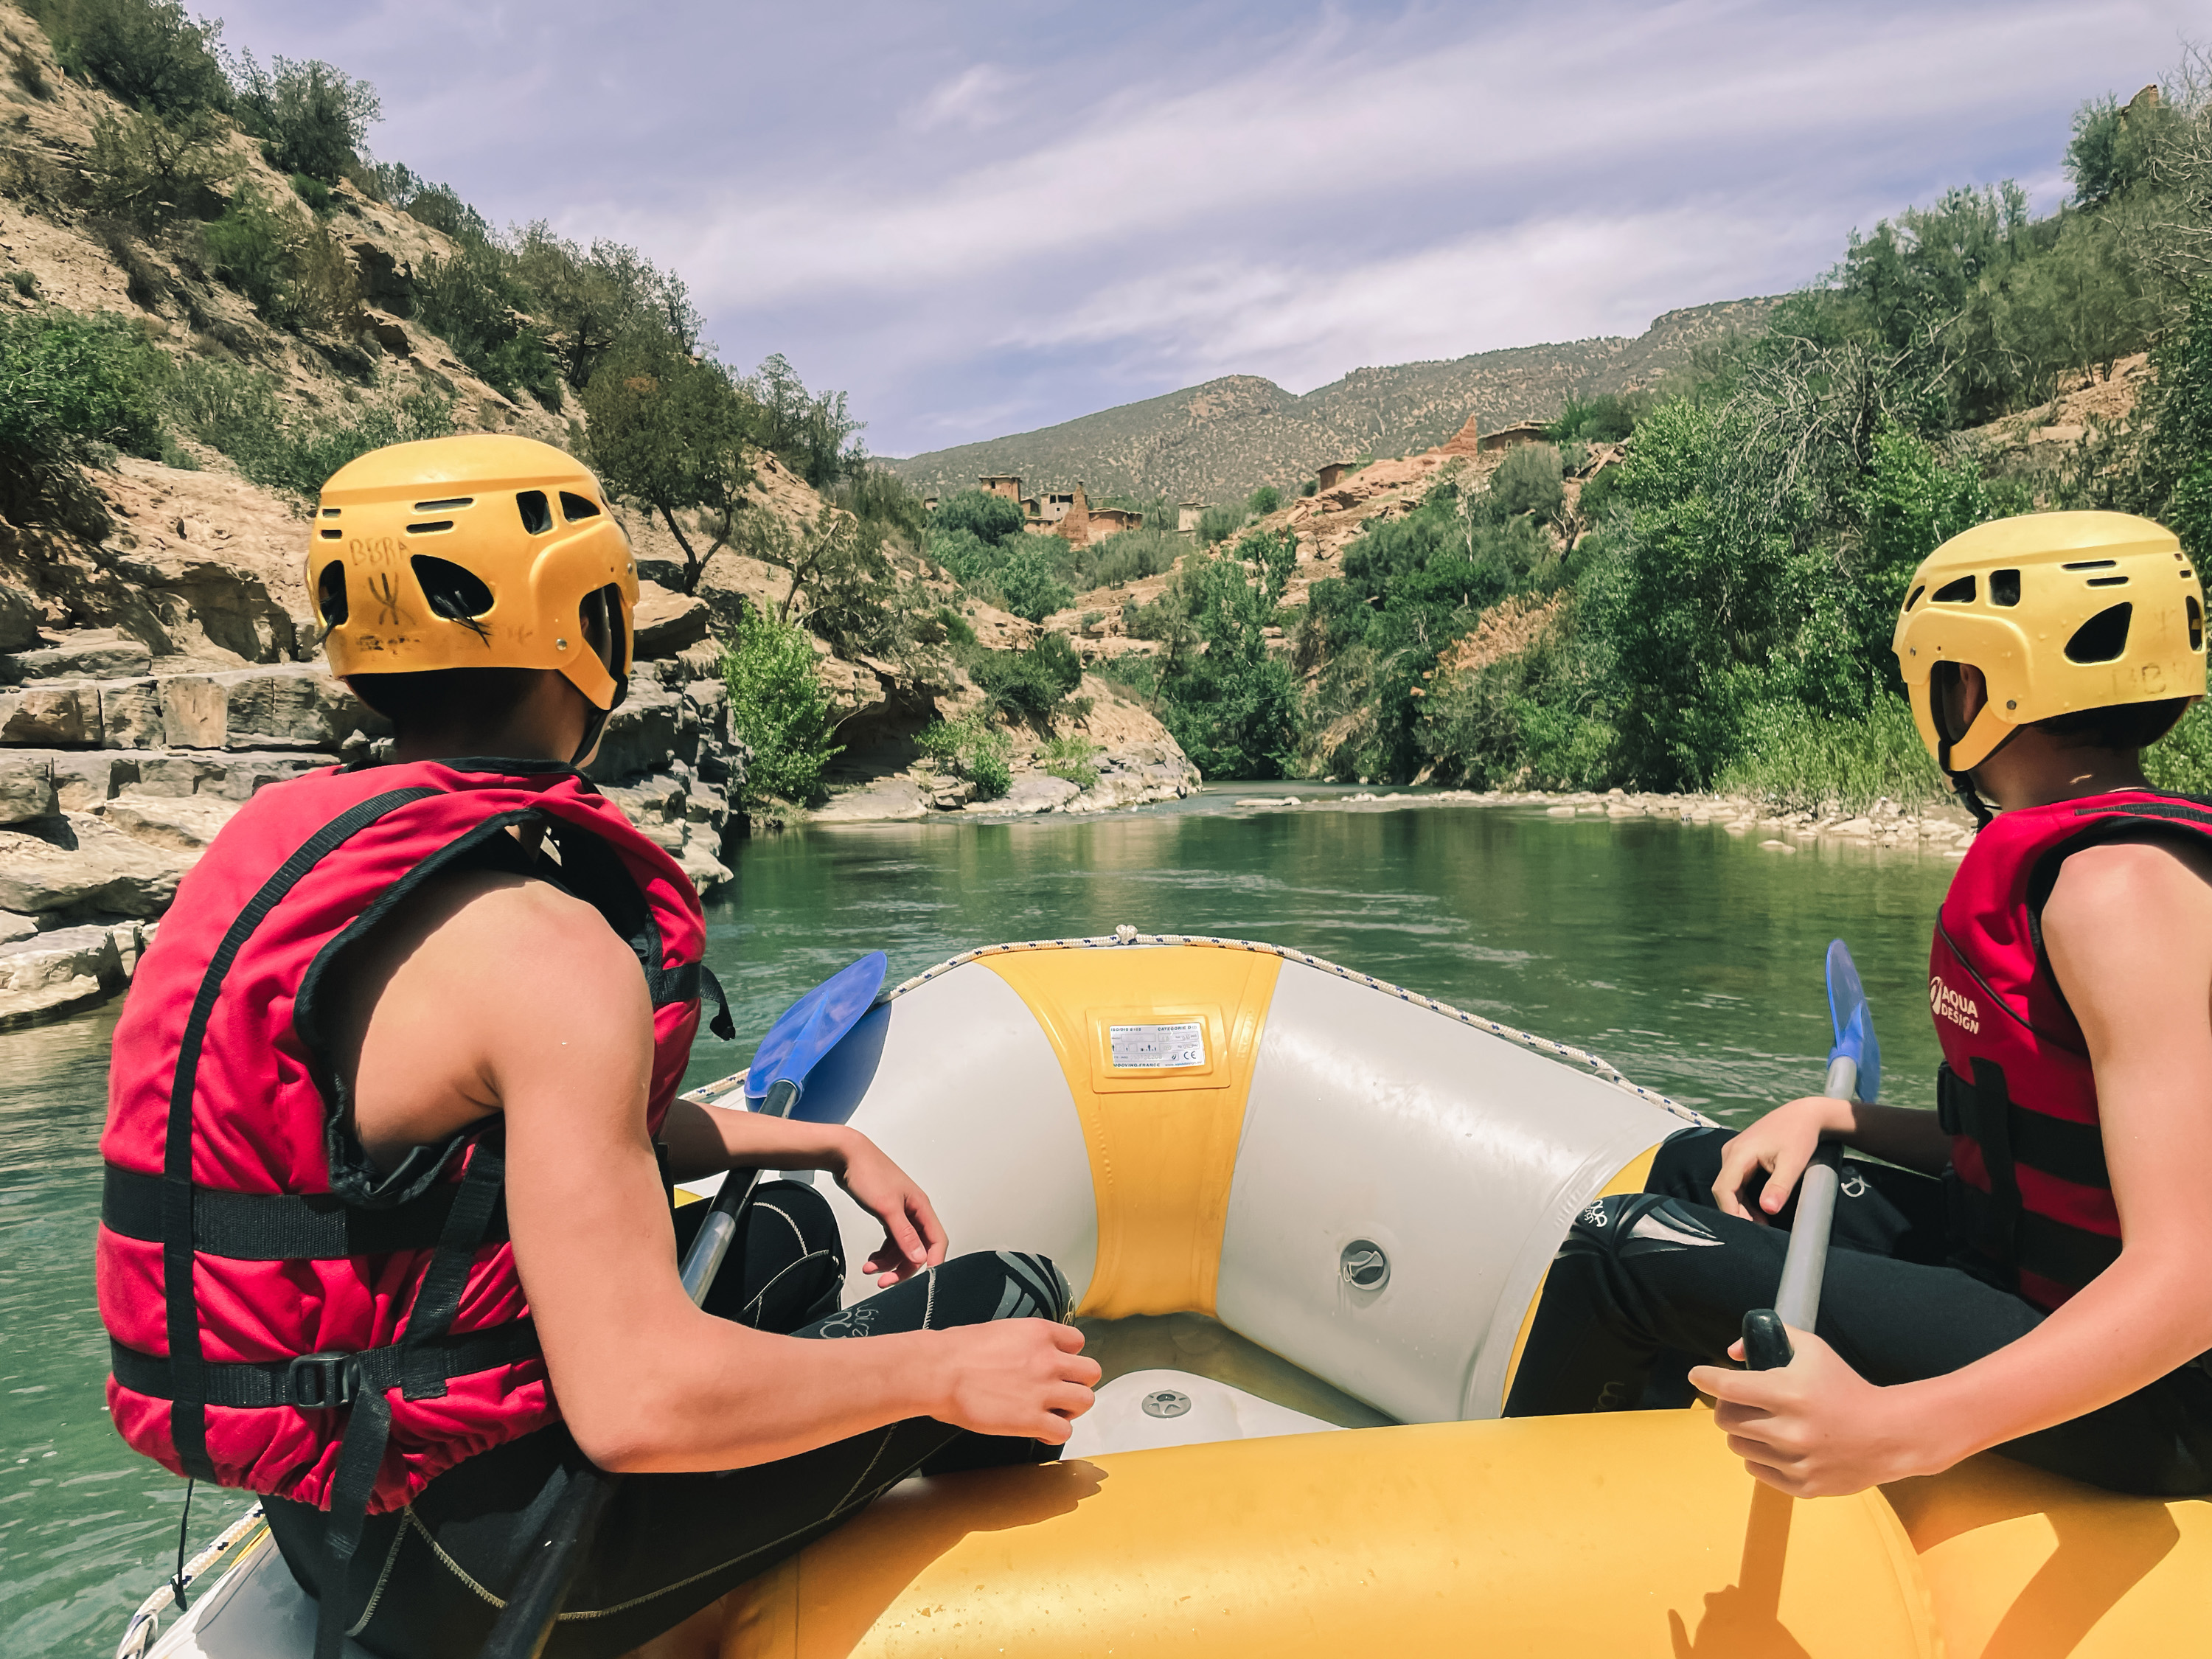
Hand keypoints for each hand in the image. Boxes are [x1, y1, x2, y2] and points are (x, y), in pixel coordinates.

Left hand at [829, 1132, 947, 1285]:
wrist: (847, 1156)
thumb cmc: (869, 1173)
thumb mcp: (887, 1207)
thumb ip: (904, 1234)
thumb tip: (919, 1257)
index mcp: (921, 1207)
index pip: (936, 1240)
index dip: (932, 1261)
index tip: (922, 1281)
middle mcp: (914, 1211)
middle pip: (918, 1248)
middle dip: (903, 1267)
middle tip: (885, 1281)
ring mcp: (900, 1214)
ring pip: (902, 1247)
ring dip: (888, 1262)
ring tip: (869, 1270)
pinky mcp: (887, 1215)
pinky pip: (891, 1241)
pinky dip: (882, 1254)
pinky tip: (870, 1260)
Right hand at [931, 1319, 1099, 1443]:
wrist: (939, 1372)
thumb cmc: (957, 1350)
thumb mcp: (999, 1331)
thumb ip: (1023, 1342)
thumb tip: (1025, 1354)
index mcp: (1040, 1332)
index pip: (1078, 1342)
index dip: (1067, 1356)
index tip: (1055, 1366)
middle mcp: (1049, 1359)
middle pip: (1091, 1372)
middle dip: (1077, 1383)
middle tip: (1058, 1392)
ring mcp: (1044, 1390)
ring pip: (1085, 1401)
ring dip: (1070, 1409)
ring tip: (1051, 1413)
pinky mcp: (1032, 1419)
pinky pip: (1064, 1431)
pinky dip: (1054, 1434)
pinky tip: (1038, 1432)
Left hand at [1689, 1329, 1944, 1495]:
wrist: (1889, 1434)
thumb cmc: (1846, 1387)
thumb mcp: (1813, 1351)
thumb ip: (1774, 1338)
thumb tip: (1732, 1352)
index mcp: (1789, 1393)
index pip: (1728, 1386)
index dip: (1706, 1378)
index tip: (1697, 1375)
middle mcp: (1790, 1430)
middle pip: (1726, 1420)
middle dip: (1726, 1407)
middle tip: (1737, 1402)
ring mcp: (1795, 1461)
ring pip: (1737, 1445)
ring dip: (1742, 1432)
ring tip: (1761, 1423)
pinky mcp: (1802, 1485)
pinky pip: (1756, 1469)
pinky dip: (1759, 1456)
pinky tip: (1776, 1445)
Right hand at [1712, 1097, 1847, 1223]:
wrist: (1804, 1115)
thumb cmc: (1799, 1135)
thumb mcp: (1793, 1162)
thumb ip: (1779, 1187)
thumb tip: (1767, 1210)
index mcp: (1738, 1153)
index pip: (1723, 1189)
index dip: (1731, 1212)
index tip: (1747, 1230)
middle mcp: (1730, 1152)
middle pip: (1724, 1190)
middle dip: (1739, 1212)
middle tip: (1760, 1231)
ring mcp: (1734, 1153)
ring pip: (1730, 1187)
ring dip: (1743, 1207)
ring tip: (1763, 1223)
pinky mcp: (1741, 1156)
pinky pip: (1737, 1182)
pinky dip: (1746, 1198)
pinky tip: (1762, 1209)